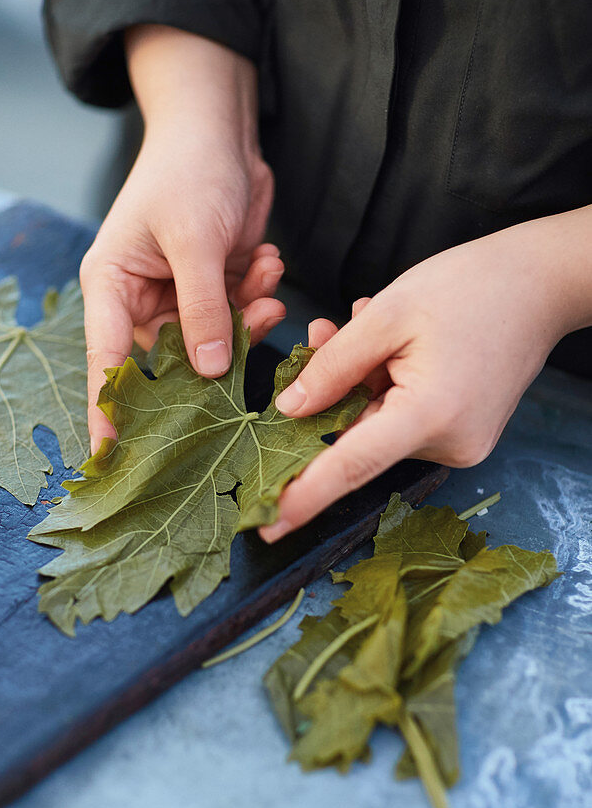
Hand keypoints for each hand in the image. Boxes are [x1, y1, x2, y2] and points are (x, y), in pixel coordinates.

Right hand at [80, 26, 284, 451]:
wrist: (219, 127)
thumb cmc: (188, 170)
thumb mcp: (194, 238)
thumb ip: (202, 307)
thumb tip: (208, 372)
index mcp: (112, 287)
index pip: (106, 363)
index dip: (109, 413)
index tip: (112, 459)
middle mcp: (141, 298)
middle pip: (171, 360)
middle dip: (215, 353)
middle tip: (251, 339)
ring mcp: (180, 294)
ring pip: (214, 340)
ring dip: (246, 318)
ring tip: (263, 282)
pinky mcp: (214, 286)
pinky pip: (238, 316)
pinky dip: (257, 296)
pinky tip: (266, 262)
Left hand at [260, 211, 591, 540]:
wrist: (541, 283)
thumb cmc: (468, 287)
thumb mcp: (386, 315)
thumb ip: (332, 366)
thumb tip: (289, 410)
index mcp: (430, 414)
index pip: (352, 466)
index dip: (305, 495)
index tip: (267, 524)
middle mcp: (449, 443)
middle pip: (360, 437)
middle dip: (330, 394)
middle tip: (321, 331)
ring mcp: (461, 445)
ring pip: (377, 426)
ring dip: (357, 383)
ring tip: (366, 323)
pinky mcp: (464, 436)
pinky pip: (401, 420)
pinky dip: (383, 388)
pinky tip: (389, 346)